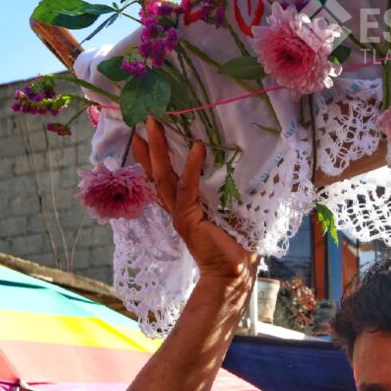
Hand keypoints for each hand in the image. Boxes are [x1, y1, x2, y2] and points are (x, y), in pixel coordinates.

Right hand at [133, 117, 258, 281]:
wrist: (233, 272)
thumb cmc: (236, 240)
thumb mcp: (230, 206)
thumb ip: (228, 187)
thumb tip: (245, 160)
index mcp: (184, 203)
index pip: (164, 174)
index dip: (154, 153)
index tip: (148, 130)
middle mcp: (177, 207)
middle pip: (156, 171)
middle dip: (150, 145)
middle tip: (144, 119)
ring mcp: (180, 213)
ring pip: (164, 177)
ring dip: (160, 150)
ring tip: (156, 125)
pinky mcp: (188, 220)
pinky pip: (187, 190)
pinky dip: (192, 169)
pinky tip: (197, 149)